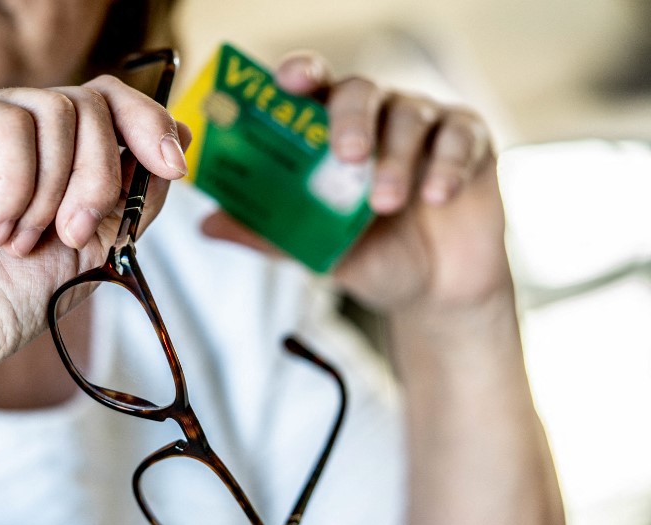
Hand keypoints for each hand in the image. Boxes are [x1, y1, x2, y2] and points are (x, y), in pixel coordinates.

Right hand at [0, 77, 188, 396]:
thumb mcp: (85, 249)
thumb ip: (128, 194)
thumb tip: (179, 136)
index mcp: (31, 155)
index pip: (101, 103)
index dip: (145, 123)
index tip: (173, 166)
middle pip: (88, 102)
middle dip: (101, 176)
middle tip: (72, 234)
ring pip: (56, 109)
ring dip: (54, 193)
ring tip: (17, 242)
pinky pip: (11, 125)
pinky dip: (17, 189)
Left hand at [203, 52, 508, 316]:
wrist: (433, 294)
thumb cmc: (371, 258)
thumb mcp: (315, 250)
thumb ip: (268, 234)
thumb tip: (207, 225)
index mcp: (332, 133)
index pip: (314, 88)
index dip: (300, 76)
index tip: (287, 82)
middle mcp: (377, 118)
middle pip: (359, 90)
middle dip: (350, 119)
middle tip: (346, 156)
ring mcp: (425, 125)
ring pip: (409, 114)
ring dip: (394, 157)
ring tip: (386, 204)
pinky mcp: (471, 142)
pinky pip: (460, 135)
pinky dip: (446, 164)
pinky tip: (436, 196)